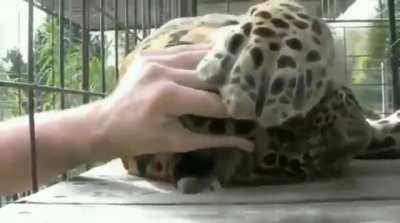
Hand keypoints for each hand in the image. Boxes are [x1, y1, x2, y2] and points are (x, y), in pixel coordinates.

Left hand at [94, 44, 253, 156]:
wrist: (105, 124)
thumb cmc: (140, 140)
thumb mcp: (178, 142)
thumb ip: (214, 139)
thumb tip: (247, 143)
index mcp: (168, 97)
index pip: (211, 101)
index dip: (233, 108)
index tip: (250, 112)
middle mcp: (163, 71)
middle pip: (207, 75)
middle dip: (227, 86)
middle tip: (245, 92)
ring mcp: (154, 59)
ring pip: (197, 55)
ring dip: (216, 65)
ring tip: (233, 74)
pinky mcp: (150, 54)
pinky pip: (181, 51)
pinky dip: (198, 58)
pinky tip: (211, 64)